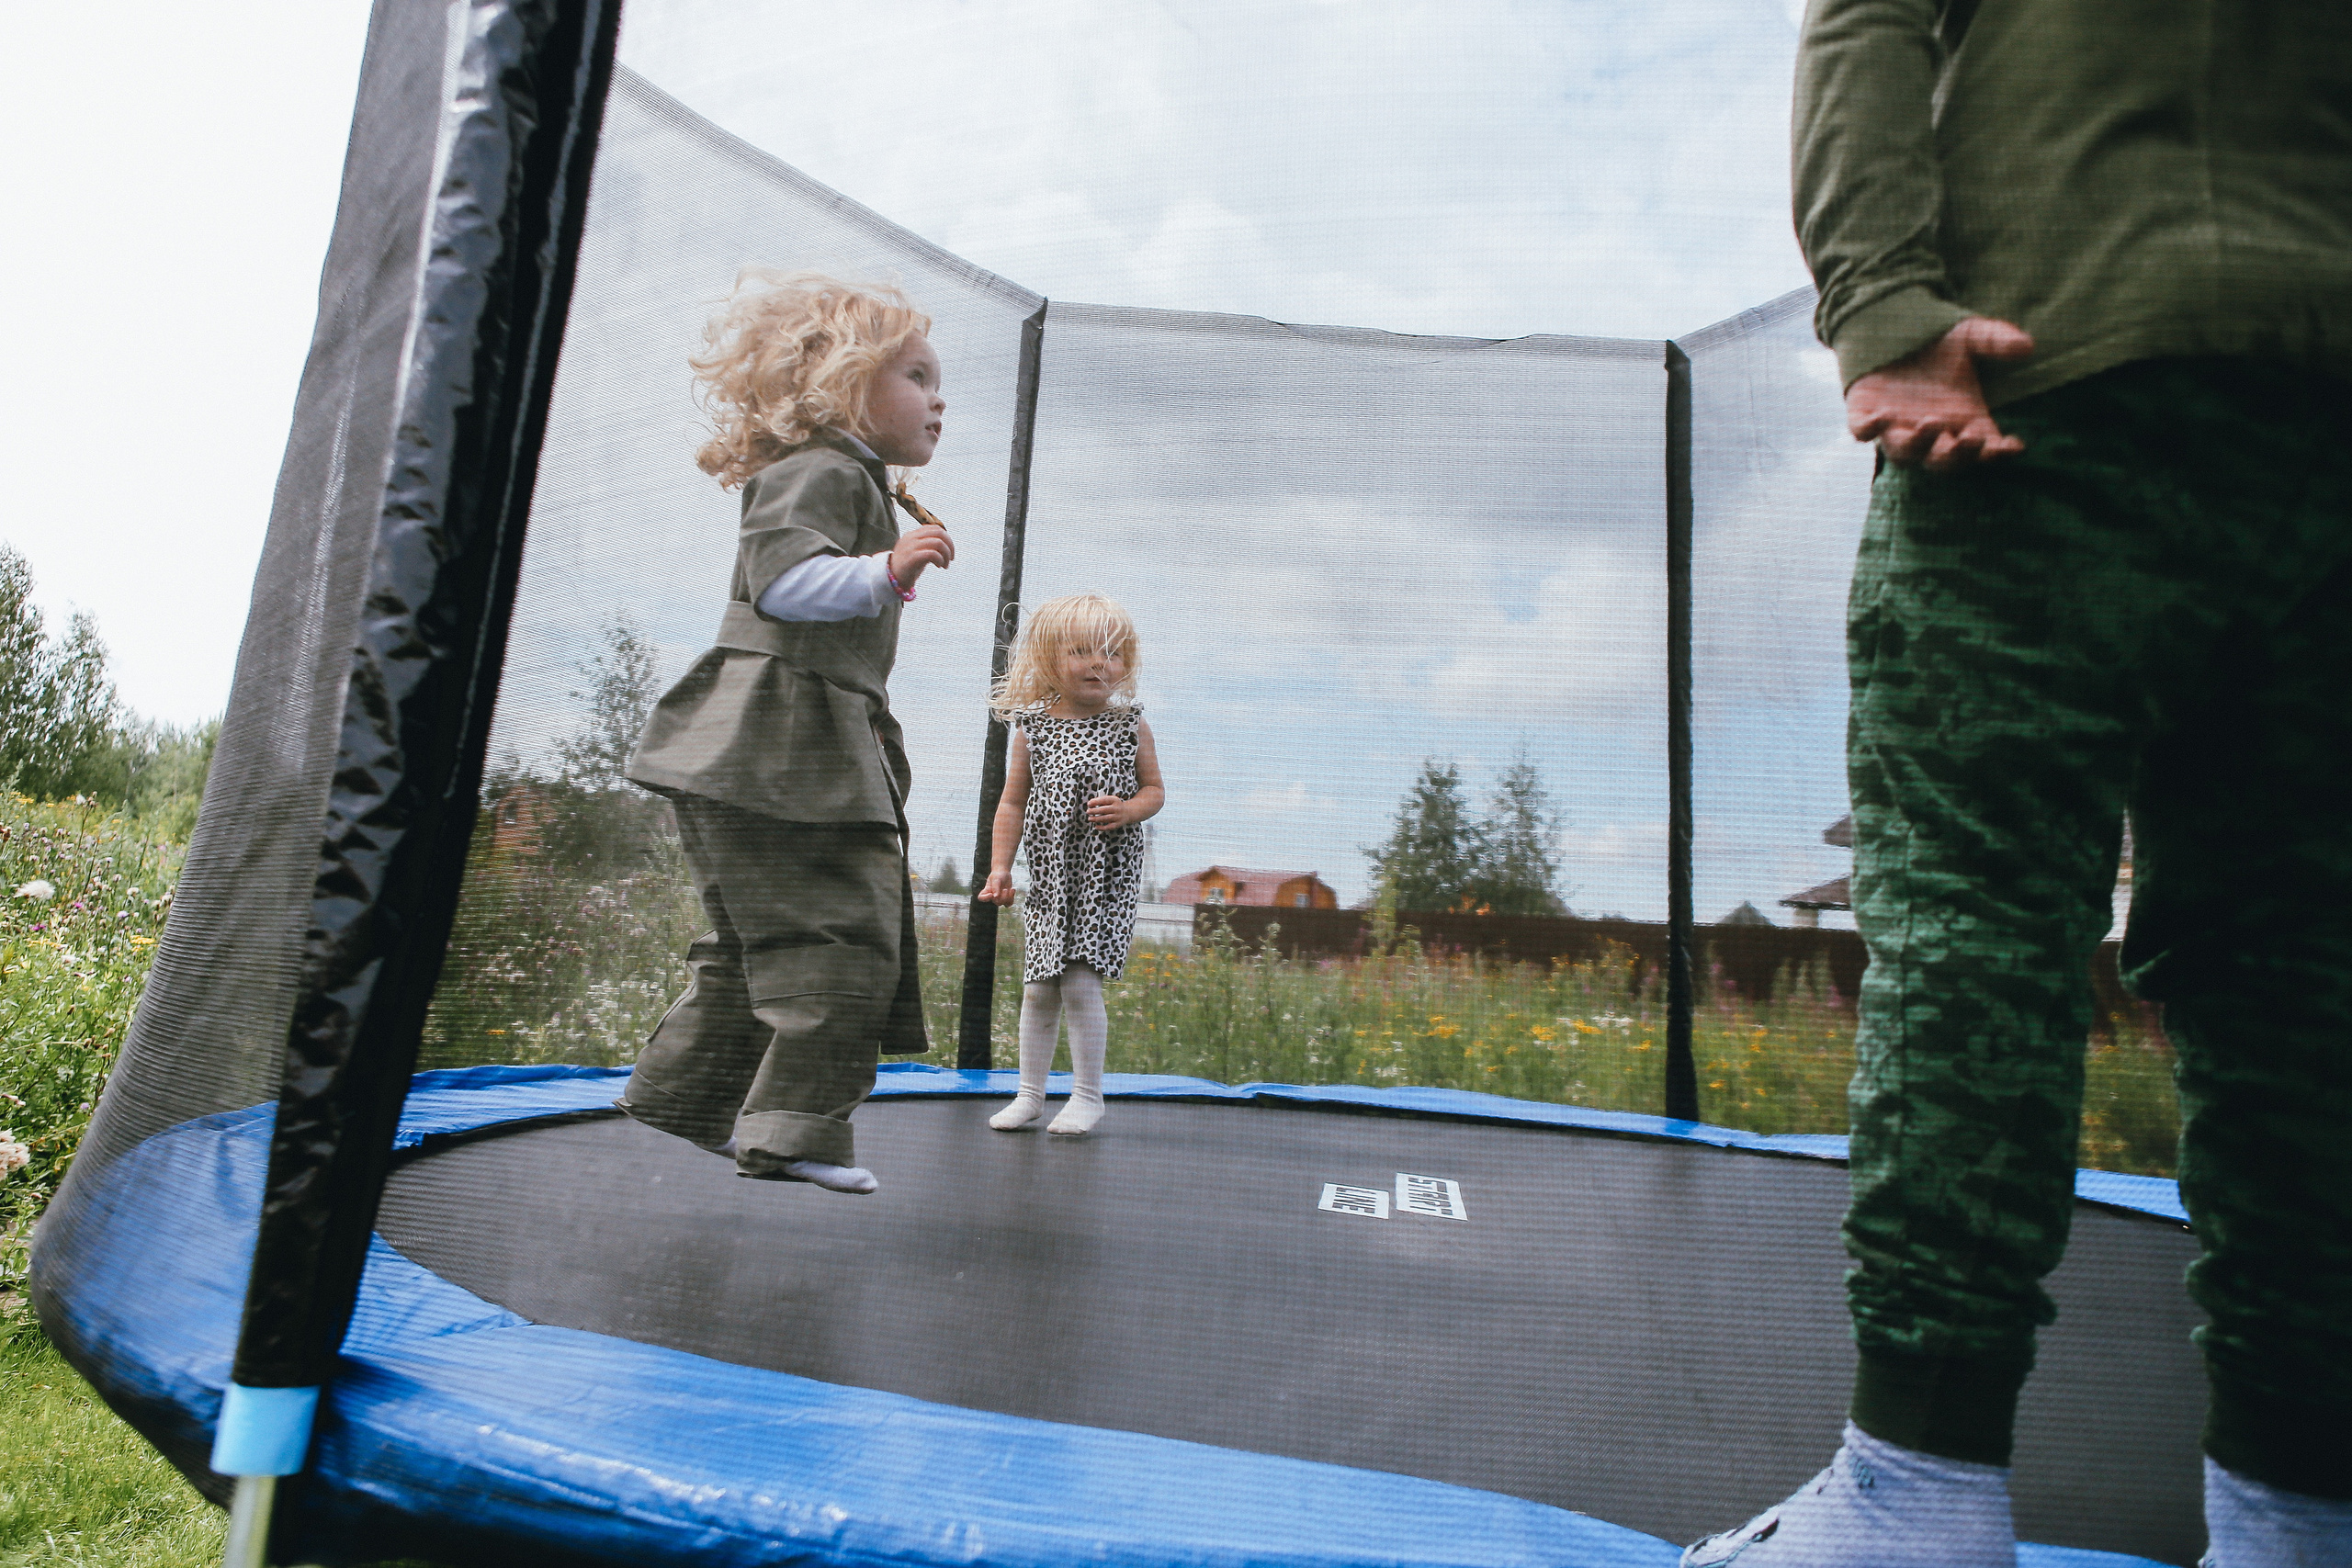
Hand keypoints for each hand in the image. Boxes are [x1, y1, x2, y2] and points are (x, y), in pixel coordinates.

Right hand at [887, 523, 953, 591]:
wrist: (890, 580)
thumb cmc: (907, 567)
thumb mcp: (918, 552)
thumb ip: (928, 545)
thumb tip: (946, 544)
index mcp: (913, 535)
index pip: (935, 528)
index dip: (947, 538)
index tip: (949, 551)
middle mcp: (911, 538)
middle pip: (939, 533)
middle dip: (950, 545)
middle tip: (951, 558)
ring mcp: (911, 547)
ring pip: (938, 543)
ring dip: (946, 555)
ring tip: (945, 565)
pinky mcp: (912, 558)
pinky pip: (932, 554)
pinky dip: (940, 559)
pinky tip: (939, 566)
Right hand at [978, 870, 1016, 904]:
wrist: (1003, 873)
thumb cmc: (997, 875)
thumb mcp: (996, 879)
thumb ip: (995, 887)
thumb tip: (996, 896)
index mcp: (986, 890)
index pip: (981, 898)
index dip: (985, 898)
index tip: (991, 894)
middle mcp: (992, 896)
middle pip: (996, 902)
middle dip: (1002, 896)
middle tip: (1005, 889)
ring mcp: (999, 898)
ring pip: (1003, 903)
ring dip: (1008, 897)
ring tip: (1011, 889)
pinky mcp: (1006, 898)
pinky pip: (1009, 903)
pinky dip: (1012, 897)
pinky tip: (1012, 889)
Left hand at [1084, 794, 1130, 831]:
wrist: (1128, 812)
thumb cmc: (1115, 805)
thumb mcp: (1111, 800)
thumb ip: (1102, 801)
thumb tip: (1090, 804)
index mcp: (1115, 800)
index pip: (1104, 800)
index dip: (1095, 802)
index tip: (1088, 804)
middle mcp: (1117, 808)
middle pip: (1104, 810)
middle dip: (1094, 811)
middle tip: (1088, 811)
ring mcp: (1118, 817)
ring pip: (1105, 818)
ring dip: (1096, 819)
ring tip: (1090, 818)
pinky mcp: (1118, 824)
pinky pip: (1109, 827)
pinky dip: (1102, 828)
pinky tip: (1096, 826)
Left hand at [1846, 317, 2035, 471]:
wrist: (1894, 333)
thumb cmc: (1940, 343)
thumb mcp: (1971, 337)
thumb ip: (1997, 341)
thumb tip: (2027, 346)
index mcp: (1963, 422)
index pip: (1985, 448)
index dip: (1998, 451)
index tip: (2013, 446)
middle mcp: (1931, 435)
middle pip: (1945, 460)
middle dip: (1957, 454)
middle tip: (1968, 439)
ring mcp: (1896, 429)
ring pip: (1905, 454)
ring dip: (1919, 444)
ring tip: (1931, 423)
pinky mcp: (1865, 418)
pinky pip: (1863, 432)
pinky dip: (1870, 429)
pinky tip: (1881, 417)